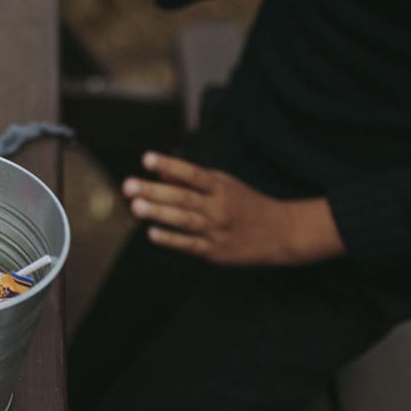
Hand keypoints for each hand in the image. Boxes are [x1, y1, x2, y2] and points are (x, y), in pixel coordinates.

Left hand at [122, 152, 344, 265]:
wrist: (282, 233)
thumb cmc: (244, 204)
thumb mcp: (223, 185)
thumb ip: (191, 180)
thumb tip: (159, 172)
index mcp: (220, 187)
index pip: (192, 173)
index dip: (170, 165)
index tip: (146, 158)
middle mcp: (219, 207)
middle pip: (184, 197)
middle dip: (155, 191)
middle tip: (128, 185)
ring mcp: (218, 230)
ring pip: (185, 221)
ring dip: (160, 214)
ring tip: (136, 206)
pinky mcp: (216, 251)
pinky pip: (191, 244)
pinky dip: (172, 239)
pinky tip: (152, 234)